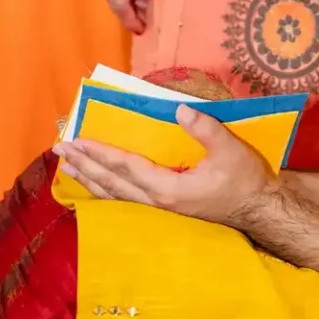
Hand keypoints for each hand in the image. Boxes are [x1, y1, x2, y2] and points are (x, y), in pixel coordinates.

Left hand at [54, 106, 273, 228]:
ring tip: (68, 168)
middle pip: (112, 183)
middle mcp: (157, 202)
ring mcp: (159, 209)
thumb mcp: (229, 150)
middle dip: (86, 165)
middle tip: (61, 150)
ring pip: (115, 195)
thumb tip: (178, 108)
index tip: (78, 141)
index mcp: (168, 188)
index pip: (126, 167)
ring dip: (90, 179)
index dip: (101, 153)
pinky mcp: (164, 209)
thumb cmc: (244, 178)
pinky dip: (105, 191)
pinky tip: (97, 185)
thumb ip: (205, 129)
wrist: (257, 208)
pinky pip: (125, 200)